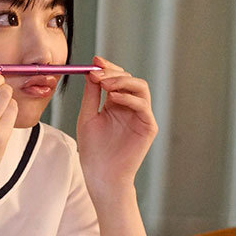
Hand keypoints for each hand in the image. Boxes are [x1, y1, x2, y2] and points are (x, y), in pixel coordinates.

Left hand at [76, 56, 157, 193]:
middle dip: (113, 73)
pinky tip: (114, 98)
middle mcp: (130, 106)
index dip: (107, 67)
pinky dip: (129, 98)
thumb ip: (90, 94)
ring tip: (105, 85)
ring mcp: (141, 116)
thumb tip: (91, 71)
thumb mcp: (87, 116)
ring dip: (123, 82)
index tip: (95, 61)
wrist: (101, 174)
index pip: (116, 78)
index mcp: (115, 103)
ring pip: (140, 88)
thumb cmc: (93, 149)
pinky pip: (143, 106)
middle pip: (129, 79)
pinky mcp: (148, 126)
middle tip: (98, 73)